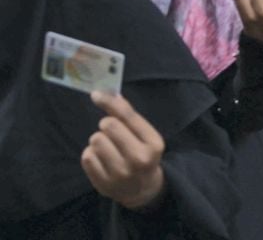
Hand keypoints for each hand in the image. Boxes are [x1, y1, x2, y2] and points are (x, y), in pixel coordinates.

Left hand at [81, 92, 166, 211]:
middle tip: (112, 133)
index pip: (128, 116)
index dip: (110, 102)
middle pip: (108, 125)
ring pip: (95, 140)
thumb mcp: (145, 135)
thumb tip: (110, 94)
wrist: (142, 189)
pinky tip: (101, 159)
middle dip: (107, 125)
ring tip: (108, 148)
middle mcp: (138, 159)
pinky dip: (91, 154)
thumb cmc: (143, 154)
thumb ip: (129, 116)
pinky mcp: (103, 183)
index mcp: (153, 143)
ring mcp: (120, 173)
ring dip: (98, 141)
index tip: (96, 94)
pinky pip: (87, 157)